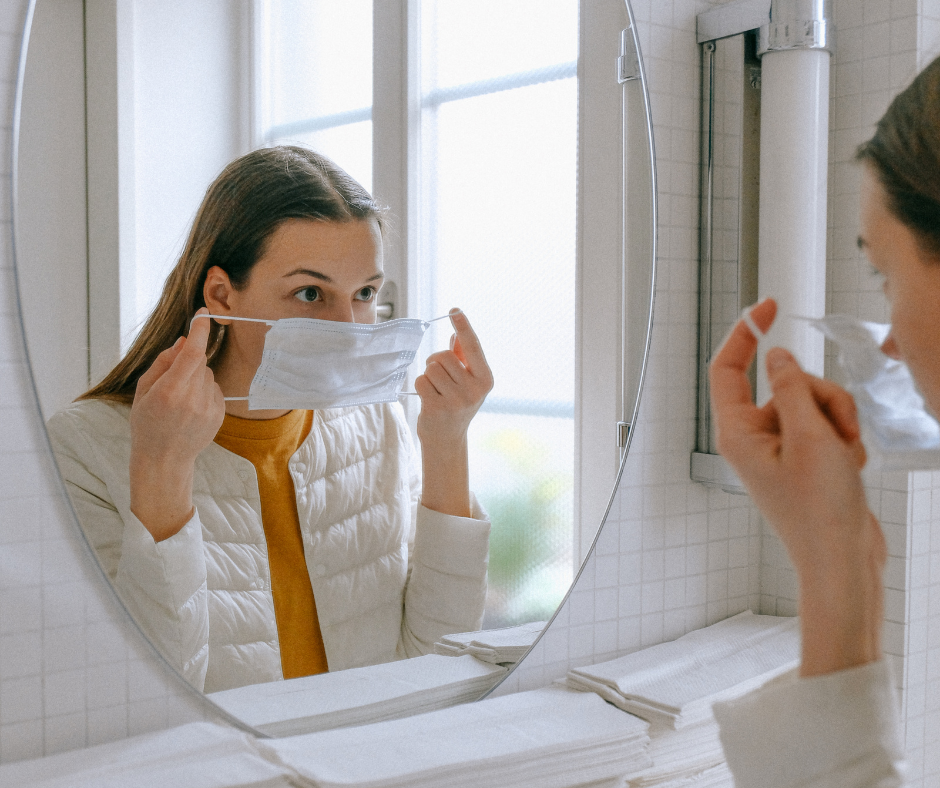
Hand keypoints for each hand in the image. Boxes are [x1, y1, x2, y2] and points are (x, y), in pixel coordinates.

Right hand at [129, 308, 224, 540]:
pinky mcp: (220, 415)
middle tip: (172, 385)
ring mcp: (209, 408)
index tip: (203, 315)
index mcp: (169, 391)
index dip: (199, 331)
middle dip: (187, 364)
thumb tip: (184, 340)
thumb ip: (163, 362)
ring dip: (196, 380)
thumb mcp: (143, 391)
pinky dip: (204, 393)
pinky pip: (215, 389)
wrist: (164, 459)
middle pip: (199, 363)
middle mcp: (192, 399)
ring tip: (180, 402)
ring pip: (208, 375)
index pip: (191, 354)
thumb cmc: (147, 423)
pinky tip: (191, 410)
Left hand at [415, 310, 493, 445]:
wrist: (447, 439)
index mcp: (485, 379)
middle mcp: (474, 390)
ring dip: (428, 375)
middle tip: (438, 377)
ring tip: (435, 390)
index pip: (472, 347)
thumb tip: (456, 334)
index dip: (463, 326)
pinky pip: (421, 381)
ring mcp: (456, 400)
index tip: (454, 310)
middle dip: (435, 362)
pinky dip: (420, 386)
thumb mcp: (467, 381)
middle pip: (443, 356)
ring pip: (431, 368)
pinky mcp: (438, 408)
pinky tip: (428, 398)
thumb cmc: (456, 404)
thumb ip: (463, 357)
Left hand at [710, 298, 885, 675]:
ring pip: (813, 401)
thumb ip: (793, 387)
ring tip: (846, 454)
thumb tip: (773, 355)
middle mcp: (753, 437)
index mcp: (738, 432)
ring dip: (839, 420)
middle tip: (837, 430)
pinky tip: (850, 466)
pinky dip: (844, 438)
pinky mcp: (805, 457)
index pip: (727, 369)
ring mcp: (781, 447)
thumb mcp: (811, 437)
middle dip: (822, 396)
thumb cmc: (820, 509)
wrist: (844, 560)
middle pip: (785, 382)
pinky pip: (827, 424)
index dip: (743, 334)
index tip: (767, 305)